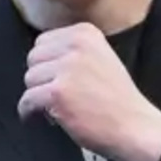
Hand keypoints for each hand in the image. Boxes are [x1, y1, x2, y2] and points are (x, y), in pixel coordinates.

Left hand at [18, 22, 160, 160]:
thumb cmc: (117, 99)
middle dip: (41, 78)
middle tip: (59, 93)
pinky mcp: (57, 93)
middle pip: (33, 58)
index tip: (59, 78)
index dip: (48, 63)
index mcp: (85, 33)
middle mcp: (76, 45)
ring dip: (38, 96)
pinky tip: (45, 117)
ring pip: (29, 79)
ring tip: (59, 105)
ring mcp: (66, 69)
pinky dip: (30, 112)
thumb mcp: (101, 57)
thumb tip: (41, 59)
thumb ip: (72, 51)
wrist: (134, 126)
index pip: (43, 41)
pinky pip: (27, 100)